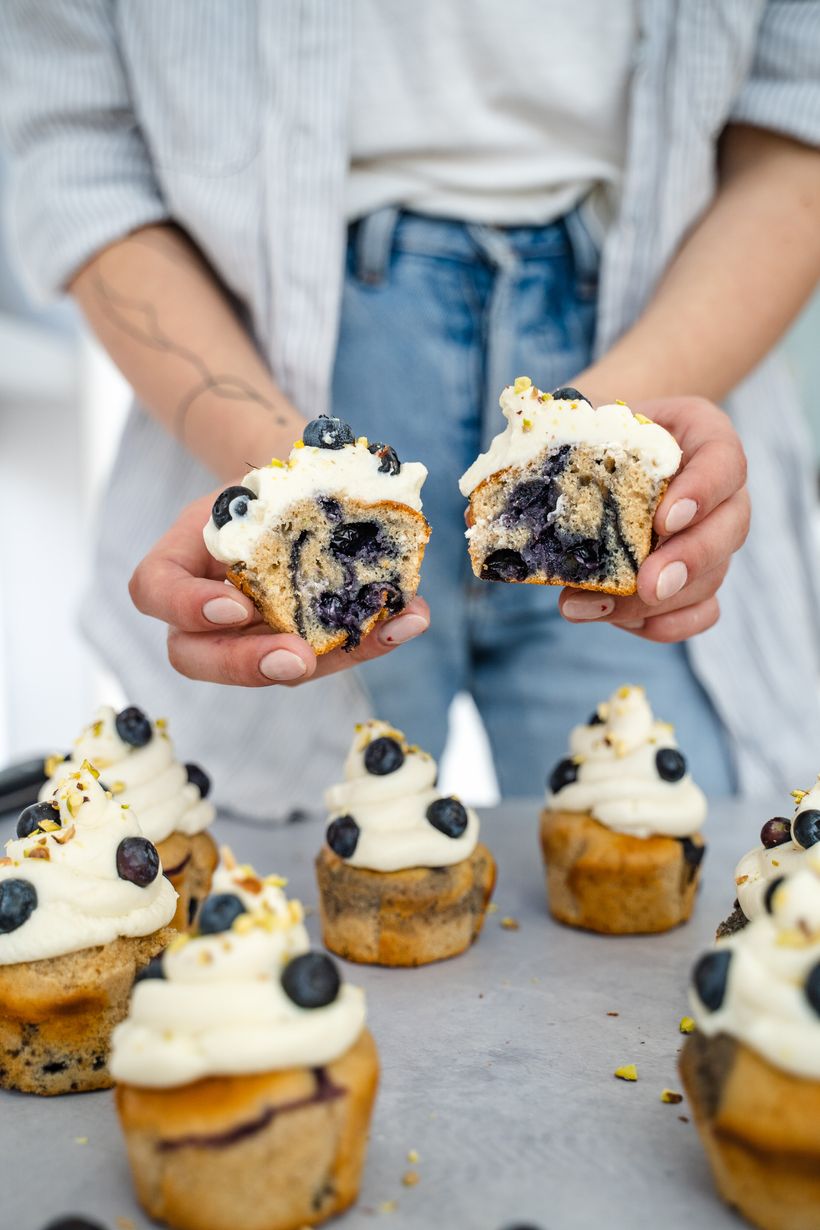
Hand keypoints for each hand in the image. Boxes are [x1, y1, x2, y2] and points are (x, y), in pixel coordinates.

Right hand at [129, 492, 429, 685]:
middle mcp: (200, 609)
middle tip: (298, 658)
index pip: (152, 589)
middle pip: (193, 655)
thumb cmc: (272, 487)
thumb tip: (370, 511)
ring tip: (372, 637)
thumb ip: (303, 498)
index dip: (186, 606)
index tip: (237, 606)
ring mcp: (242, 636)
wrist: (297, 494)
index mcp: (182, 557)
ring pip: (259, 668)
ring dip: (320, 662)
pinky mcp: (288, 646)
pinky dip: (367, 640)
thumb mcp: (271, 482)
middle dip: (246, 663)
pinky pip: (319, 658)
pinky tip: (403, 624)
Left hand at [559, 397, 749, 640]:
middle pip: (729, 530)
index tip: (664, 519)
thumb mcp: (583, 417)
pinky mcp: (698, 579)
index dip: (701, 493)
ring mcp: (714, 538)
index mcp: (704, 436)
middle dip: (688, 562)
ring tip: (590, 607)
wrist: (600, 447)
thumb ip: (563, 439)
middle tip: (646, 584)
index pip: (724, 461)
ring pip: (711, 579)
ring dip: (655, 604)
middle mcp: (720, 492)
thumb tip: (500, 486)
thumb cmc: (594, 429)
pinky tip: (618, 622)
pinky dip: (664, 624)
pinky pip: (702, 612)